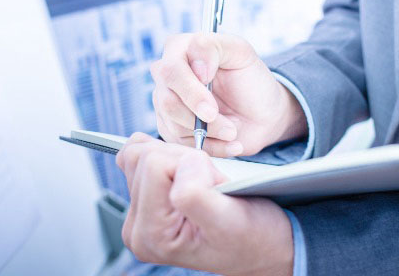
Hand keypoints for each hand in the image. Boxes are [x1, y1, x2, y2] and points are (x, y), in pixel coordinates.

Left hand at [116, 133, 293, 275]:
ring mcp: (137, 213)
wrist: (262, 246)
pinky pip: (140, 155)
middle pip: (144, 157)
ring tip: (202, 184)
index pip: (154, 165)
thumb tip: (178, 166)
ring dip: (178, 158)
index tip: (214, 189)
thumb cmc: (252, 237)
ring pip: (140, 152)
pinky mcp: (142, 198)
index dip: (192, 164)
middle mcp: (137, 228)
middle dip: (184, 161)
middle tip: (211, 188)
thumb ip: (196, 195)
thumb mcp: (230, 219)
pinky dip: (168, 155)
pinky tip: (186, 175)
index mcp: (152, 234)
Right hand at [151, 32, 306, 156]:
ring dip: (211, 132)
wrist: (262, 113)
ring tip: (233, 130)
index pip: (170, 70)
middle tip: (228, 124)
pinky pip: (184, 146)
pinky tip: (231, 142)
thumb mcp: (241, 53)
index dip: (191, 87)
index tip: (214, 92)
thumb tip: (197, 69)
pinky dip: (213, 147)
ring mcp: (166, 104)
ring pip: (175, 126)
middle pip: (168, 101)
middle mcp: (167, 77)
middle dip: (200, 116)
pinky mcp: (172, 130)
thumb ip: (215, 47)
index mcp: (179, 50)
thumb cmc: (250, 79)